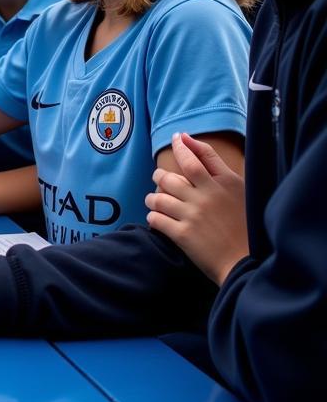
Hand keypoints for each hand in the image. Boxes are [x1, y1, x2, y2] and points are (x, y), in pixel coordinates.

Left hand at [147, 132, 247, 284]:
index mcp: (224, 184)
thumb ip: (219, 168)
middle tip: (159, 178)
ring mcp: (192, 215)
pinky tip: (158, 218)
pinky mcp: (182, 234)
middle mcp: (206, 196)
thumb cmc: (248, 226)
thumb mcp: (243, 191)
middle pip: (169, 177)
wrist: (248, 263)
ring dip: (152, 198)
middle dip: (159, 176)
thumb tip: (194, 143)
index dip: (183, 146)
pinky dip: (153, 216)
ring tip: (154, 201)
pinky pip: (156, 218)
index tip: (176, 138)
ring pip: (157, 197)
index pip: (196, 157)